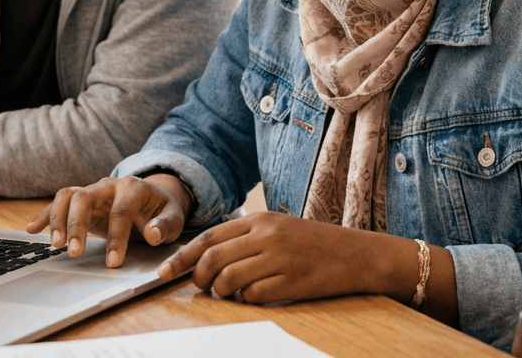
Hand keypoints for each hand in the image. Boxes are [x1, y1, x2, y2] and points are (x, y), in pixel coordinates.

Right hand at [25, 175, 192, 267]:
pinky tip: (31, 230)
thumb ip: (165, 225)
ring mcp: (92, 191)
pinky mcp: (81, 201)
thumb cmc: (161, 211)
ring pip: (67, 196)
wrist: (153, 199)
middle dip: (77, 225)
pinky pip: (58, 203)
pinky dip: (44, 215)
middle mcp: (108, 185)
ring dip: (57, 219)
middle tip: (75, 252)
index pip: (121, 211)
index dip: (117, 238)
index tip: (113, 262)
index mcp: (133, 187)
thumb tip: (153, 234)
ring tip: (55, 245)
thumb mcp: (173, 218)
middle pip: (84, 198)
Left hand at [157, 211, 403, 303]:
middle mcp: (267, 235)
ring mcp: (280, 258)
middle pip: (212, 258)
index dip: (182, 257)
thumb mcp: (279, 228)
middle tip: (200, 288)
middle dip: (197, 278)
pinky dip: (247, 300)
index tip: (163, 272)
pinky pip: (253, 296)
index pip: (209, 237)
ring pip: (228, 279)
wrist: (358, 254)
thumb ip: (246, 238)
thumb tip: (206, 257)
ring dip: (222, 292)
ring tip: (230, 294)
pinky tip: (256, 296)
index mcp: (261, 219)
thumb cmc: (314, 243)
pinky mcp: (292, 282)